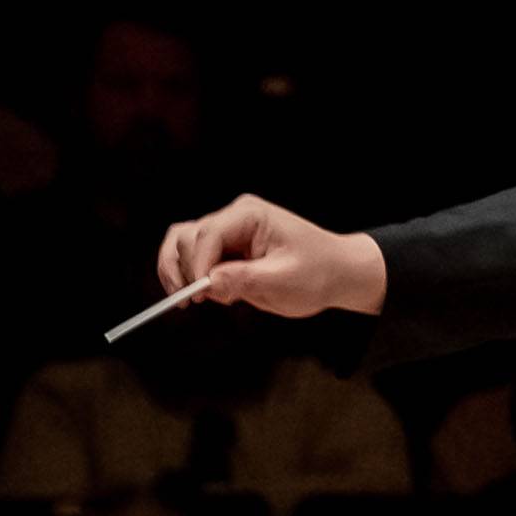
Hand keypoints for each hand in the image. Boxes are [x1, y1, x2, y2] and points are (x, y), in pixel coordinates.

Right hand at [154, 193, 386, 317]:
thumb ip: (246, 280)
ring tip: (196, 299)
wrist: (335, 273)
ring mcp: (227, 232)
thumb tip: (210, 283)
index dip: (199, 265)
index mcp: (250, 215)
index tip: (201, 294)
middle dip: (190, 271)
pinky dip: (187, 276)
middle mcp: (234, 218)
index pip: (208, 234)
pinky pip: (190, 256)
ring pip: (181, 243)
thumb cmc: (318, 271)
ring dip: (180, 272)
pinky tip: (204, 295)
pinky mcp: (224, 249)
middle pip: (188, 237)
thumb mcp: (285, 280)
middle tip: (203, 300)